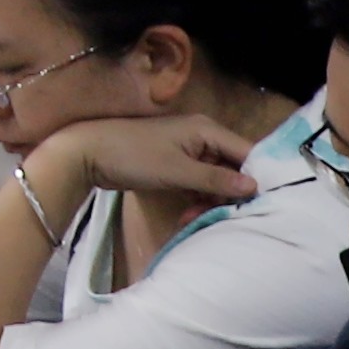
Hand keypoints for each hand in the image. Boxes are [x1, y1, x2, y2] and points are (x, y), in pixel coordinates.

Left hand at [30, 110, 261, 218]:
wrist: (86, 154)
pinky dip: (196, 200)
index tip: (262, 204)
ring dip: (210, 201)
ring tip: (195, 218)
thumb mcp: (177, 171)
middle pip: (233, 169)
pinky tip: (187, 216)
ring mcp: (188, 152)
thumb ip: (216, 180)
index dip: (257, 177)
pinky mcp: (175, 166)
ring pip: (215, 180)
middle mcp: (202, 138)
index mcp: (207, 130)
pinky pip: (197, 184)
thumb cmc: (133, 156)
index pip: (247, 153)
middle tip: (222, 217)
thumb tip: (254, 186)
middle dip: (229, 194)